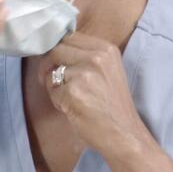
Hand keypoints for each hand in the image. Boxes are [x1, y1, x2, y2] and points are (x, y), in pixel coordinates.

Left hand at [41, 32, 150, 158]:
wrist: (124, 134)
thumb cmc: (112, 106)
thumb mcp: (107, 71)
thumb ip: (86, 57)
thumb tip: (53, 47)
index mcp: (106, 49)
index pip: (69, 37)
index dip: (57, 49)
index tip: (55, 62)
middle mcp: (97, 57)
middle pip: (56, 49)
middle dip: (48, 65)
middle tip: (52, 80)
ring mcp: (85, 74)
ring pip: (51, 71)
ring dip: (54, 86)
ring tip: (70, 99)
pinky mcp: (73, 92)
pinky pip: (52, 90)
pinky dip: (57, 101)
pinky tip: (72, 109)